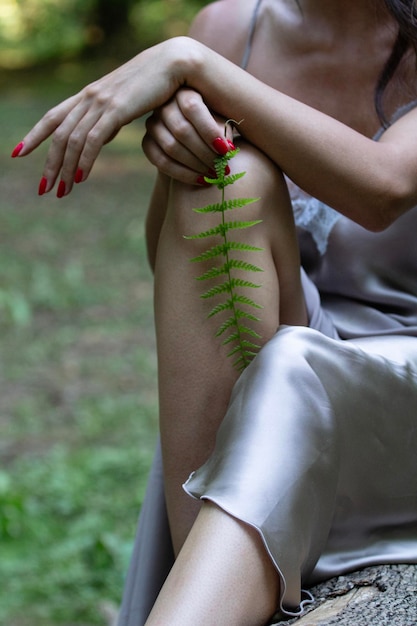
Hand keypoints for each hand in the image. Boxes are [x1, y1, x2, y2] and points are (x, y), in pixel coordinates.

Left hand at [11, 37, 231, 196]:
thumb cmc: (155, 86)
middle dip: (49, 164)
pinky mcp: (116, 109)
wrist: (174, 64)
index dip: (34, 135)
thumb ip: (109, 120)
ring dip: (65, 169)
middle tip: (44, 189)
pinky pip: (93, 139)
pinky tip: (80, 178)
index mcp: (89, 96)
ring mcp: (101, 102)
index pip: (53, 117)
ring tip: (62, 192)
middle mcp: (89, 97)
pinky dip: (84, 160)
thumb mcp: (125, 104)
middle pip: (59, 135)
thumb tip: (101, 136)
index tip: (19, 153)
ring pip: (73, 140)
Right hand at [142, 88, 234, 184]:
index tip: (228, 151)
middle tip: (223, 169)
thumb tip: (226, 148)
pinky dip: (182, 173)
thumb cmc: (216, 128)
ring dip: (196, 165)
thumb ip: (224, 130)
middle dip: (205, 153)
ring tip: (214, 175)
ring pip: (171, 147)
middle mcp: (164, 104)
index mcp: (184, 90)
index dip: (210, 131)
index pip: (192, 107)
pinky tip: (200, 180)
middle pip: (181, 130)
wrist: (198, 142)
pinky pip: (160, 161)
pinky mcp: (147, 143)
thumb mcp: (223, 122)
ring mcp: (152, 124)